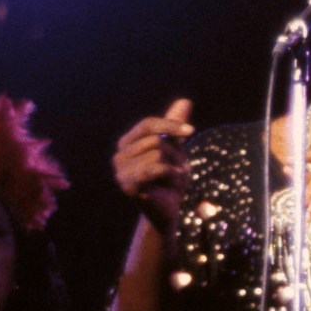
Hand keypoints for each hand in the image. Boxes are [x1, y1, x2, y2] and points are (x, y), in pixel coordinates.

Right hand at [113, 98, 193, 231]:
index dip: (170, 125)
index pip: (148, 124)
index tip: (191, 131)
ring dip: (173, 166)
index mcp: (127, 142)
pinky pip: (154, 168)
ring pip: (157, 153)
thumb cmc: (170, 178)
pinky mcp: (129, 185)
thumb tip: (186, 101)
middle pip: (155, 139)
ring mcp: (121, 171)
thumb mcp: (176, 149)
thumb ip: (175, 126)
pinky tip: (172, 182)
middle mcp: (119, 155)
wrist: (168, 209)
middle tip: (176, 169)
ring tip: (172, 179)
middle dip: (174, 153)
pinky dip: (170, 173)